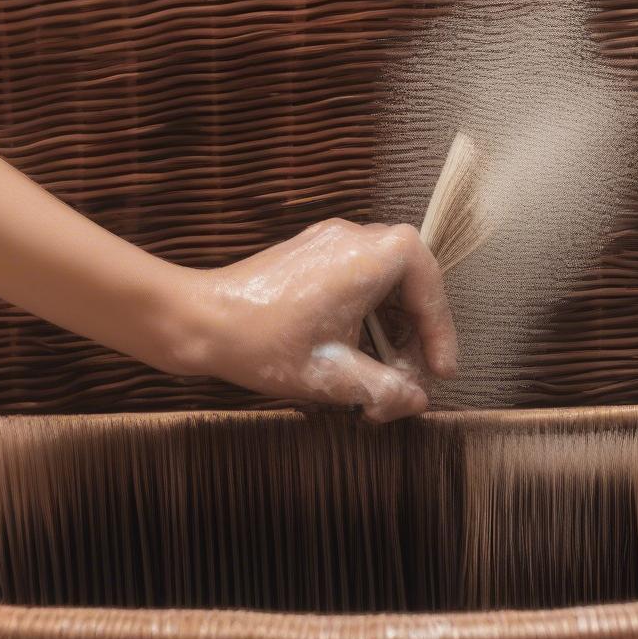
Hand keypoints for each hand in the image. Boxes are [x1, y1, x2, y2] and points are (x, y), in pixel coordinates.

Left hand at [174, 219, 457, 421]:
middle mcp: (352, 237)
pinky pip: (356, 282)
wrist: (196, 322)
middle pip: (409, 284)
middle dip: (413, 337)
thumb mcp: (334, 376)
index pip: (430, 284)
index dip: (441, 331)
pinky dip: (363, 319)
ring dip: (388, 332)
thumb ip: (386, 390)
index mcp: (368, 256)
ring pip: (383, 286)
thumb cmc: (261, 343)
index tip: (438, 370)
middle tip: (407, 382)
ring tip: (377, 380)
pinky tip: (350, 359)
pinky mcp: (309, 256)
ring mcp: (328, 242)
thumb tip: (417, 401)